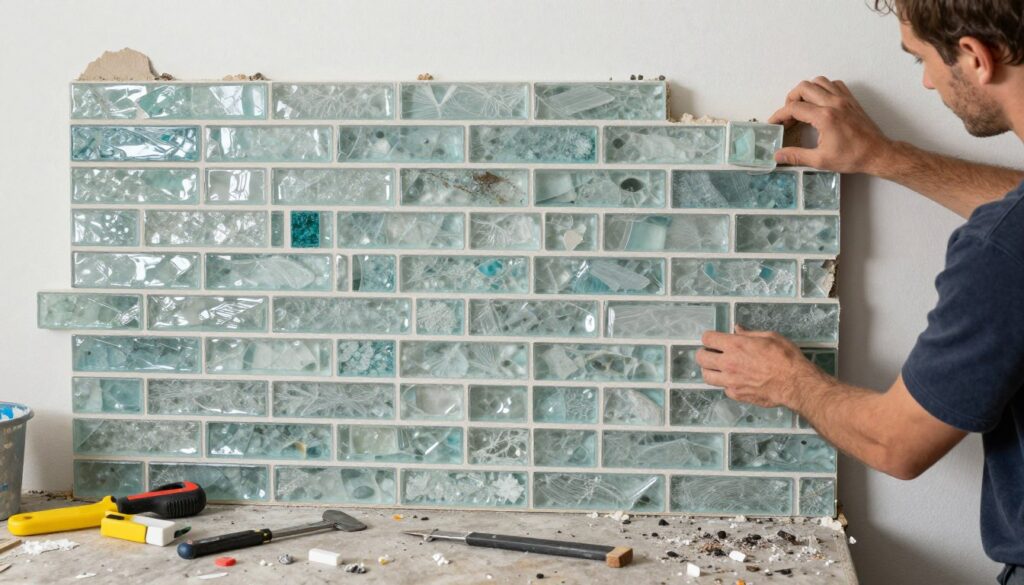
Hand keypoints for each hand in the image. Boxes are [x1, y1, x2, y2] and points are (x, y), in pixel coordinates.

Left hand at [696, 325, 829, 408]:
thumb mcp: (770, 337)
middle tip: (712, 353)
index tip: (713, 340)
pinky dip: (726, 384)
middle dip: (704, 353)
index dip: (709, 338)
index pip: (707, 338)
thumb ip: (749, 333)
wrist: (794, 383)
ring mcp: (730, 381)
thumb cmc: (785, 357)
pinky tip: (735, 380)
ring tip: (718, 368)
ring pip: (706, 376)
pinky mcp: (736, 394)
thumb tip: (737, 329)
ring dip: (710, 370)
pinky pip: (723, 388)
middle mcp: (728, 363)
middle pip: (701, 358)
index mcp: (735, 346)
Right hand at [768, 76, 892, 173]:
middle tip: (788, 114)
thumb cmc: (851, 157)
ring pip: (819, 82)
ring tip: (803, 106)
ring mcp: (843, 98)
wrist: (877, 153)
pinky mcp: (851, 99)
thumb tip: (777, 156)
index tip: (774, 123)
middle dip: (790, 99)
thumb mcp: (820, 160)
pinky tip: (820, 102)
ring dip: (806, 91)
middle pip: (804, 88)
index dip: (779, 115)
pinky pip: (834, 84)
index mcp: (824, 117)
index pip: (794, 108)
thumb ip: (796, 156)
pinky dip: (823, 88)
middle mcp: (833, 103)